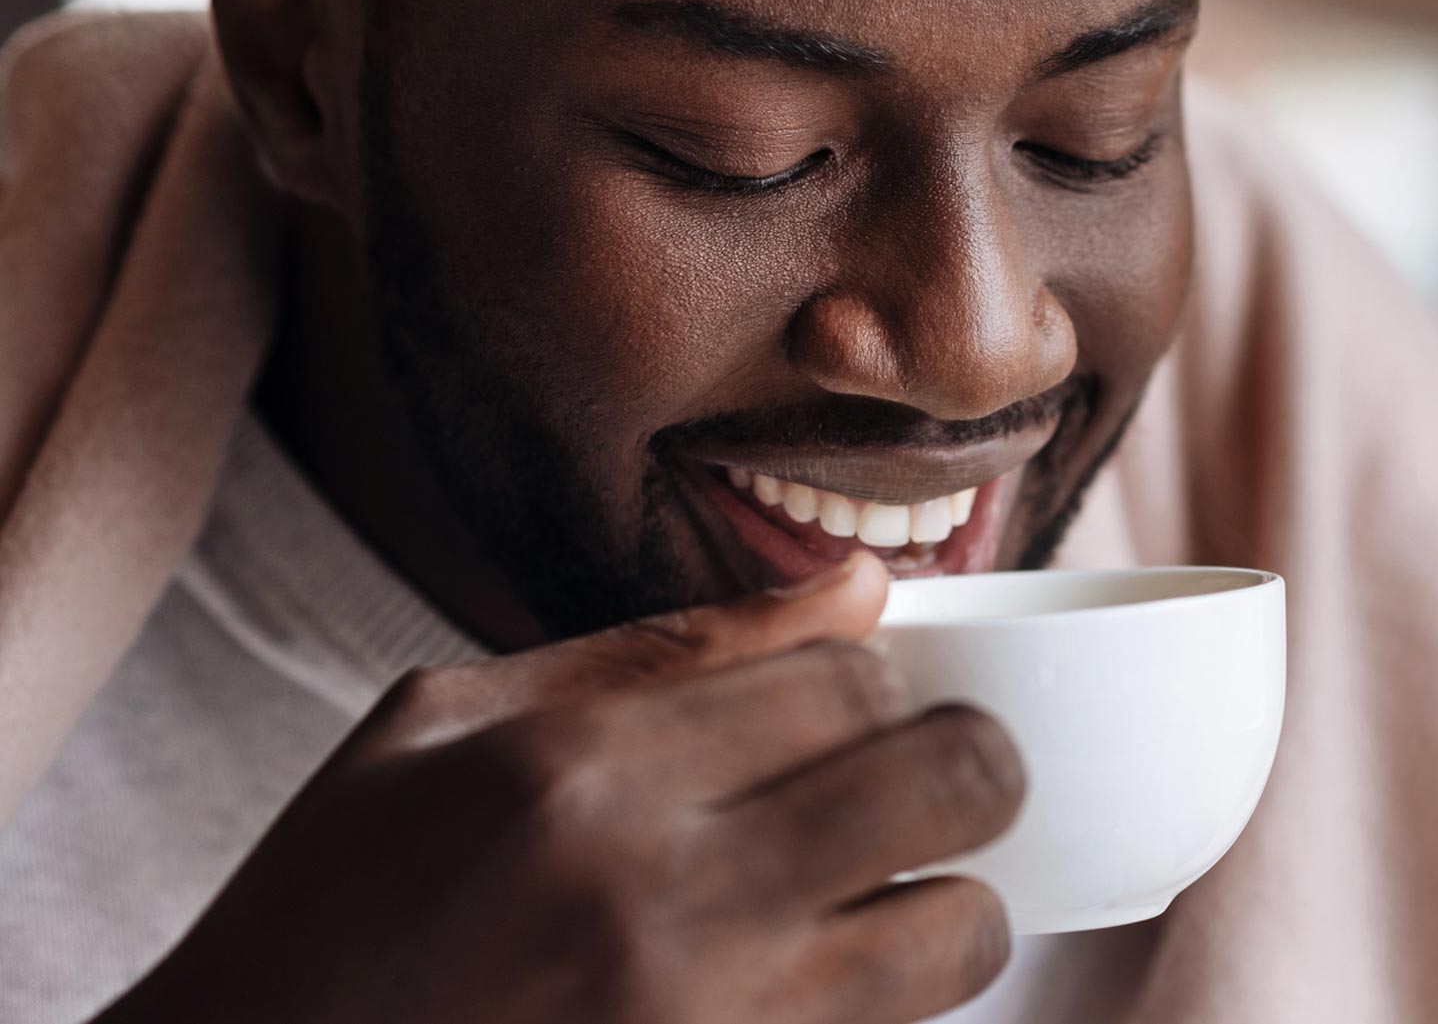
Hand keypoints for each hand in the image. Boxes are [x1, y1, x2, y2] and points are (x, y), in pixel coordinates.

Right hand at [101, 553, 1023, 1023]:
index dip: (886, 680)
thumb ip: (661, 648)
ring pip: (956, 940)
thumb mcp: (443, 726)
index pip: (852, 680)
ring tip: (893, 895)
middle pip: (949, 785)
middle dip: (973, 768)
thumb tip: (861, 584)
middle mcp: (655, 897)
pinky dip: (891, 1007)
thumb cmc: (335, 907)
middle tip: (933, 782)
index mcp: (577, 768)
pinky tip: (822, 980)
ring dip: (957, 906)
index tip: (862, 703)